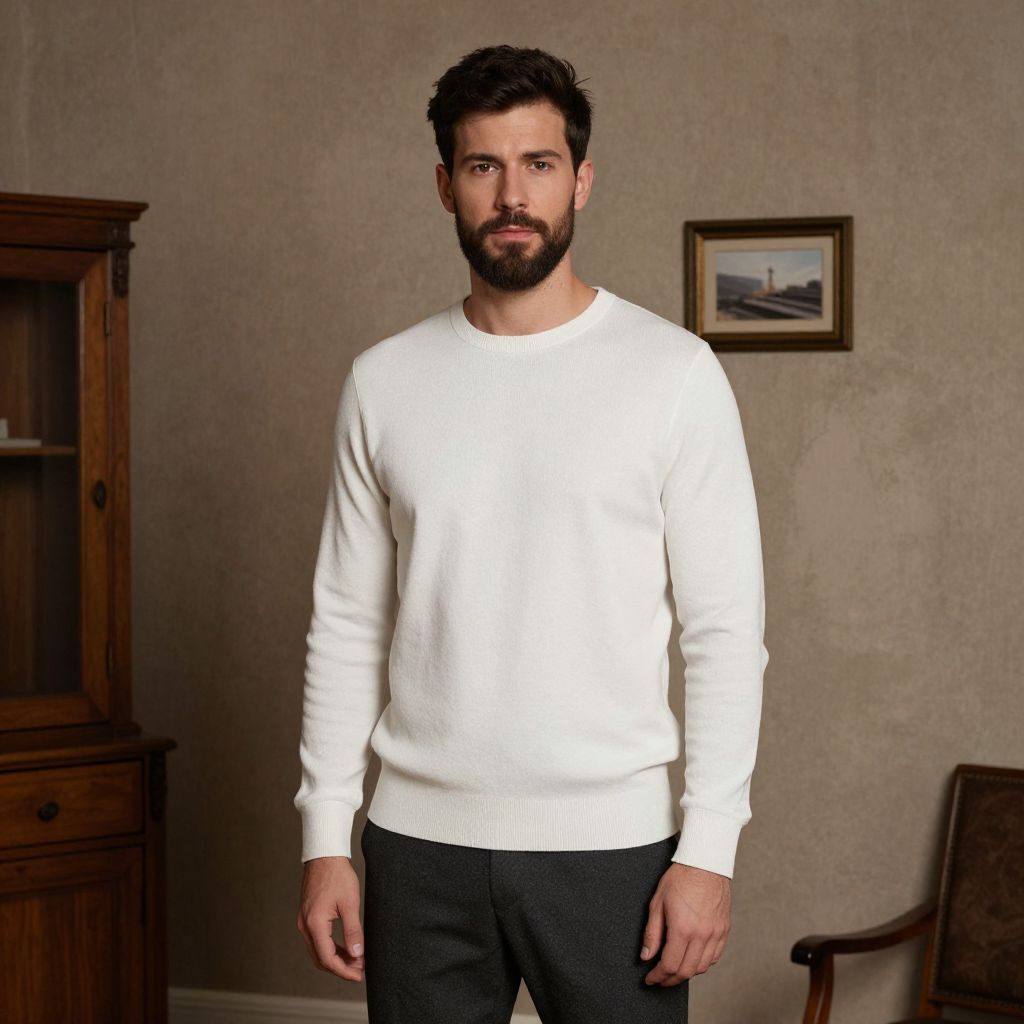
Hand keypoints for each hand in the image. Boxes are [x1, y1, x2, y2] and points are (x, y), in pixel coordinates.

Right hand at [296, 855, 365, 981]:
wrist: (324, 855)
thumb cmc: (337, 875)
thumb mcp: (350, 903)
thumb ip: (353, 930)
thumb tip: (357, 953)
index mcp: (314, 924)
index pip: (327, 958)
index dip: (343, 970)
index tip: (359, 975)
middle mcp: (305, 926)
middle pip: (321, 958)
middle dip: (340, 967)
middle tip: (360, 970)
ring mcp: (304, 921)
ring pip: (318, 951)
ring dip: (336, 958)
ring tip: (356, 960)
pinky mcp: (307, 917)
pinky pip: (317, 940)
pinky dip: (330, 948)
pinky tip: (345, 948)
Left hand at [640, 862, 730, 984]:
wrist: (705, 863)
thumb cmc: (680, 878)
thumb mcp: (658, 903)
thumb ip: (652, 933)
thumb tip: (646, 956)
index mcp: (683, 929)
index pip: (670, 965)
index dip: (658, 977)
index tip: (650, 979)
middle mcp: (702, 935)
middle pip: (686, 971)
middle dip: (670, 980)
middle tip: (659, 979)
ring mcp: (716, 934)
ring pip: (702, 967)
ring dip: (686, 973)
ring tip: (674, 970)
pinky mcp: (724, 930)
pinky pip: (714, 957)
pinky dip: (702, 963)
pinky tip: (692, 959)